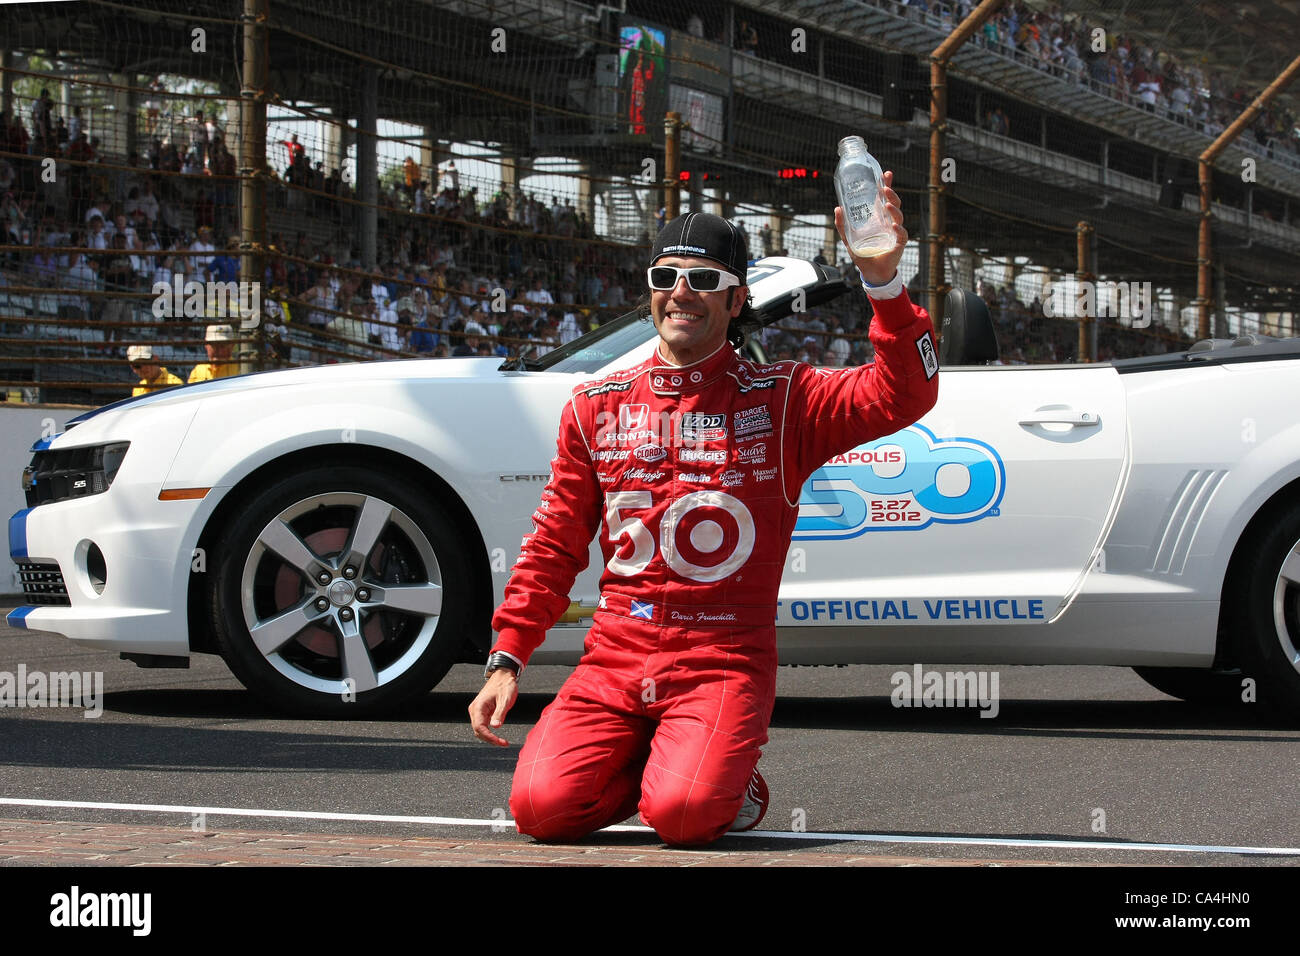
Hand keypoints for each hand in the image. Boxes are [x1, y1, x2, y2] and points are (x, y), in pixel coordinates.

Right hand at [468, 669, 518, 745]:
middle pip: (478, 731)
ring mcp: (478, 711)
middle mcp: (475, 710)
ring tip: (502, 741)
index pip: (479, 728)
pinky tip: (498, 736)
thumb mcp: (505, 700)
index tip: (500, 742)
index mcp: (479, 706)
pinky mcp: (482, 712)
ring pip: (480, 730)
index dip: (489, 737)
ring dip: (489, 737)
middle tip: (503, 743)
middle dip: (490, 739)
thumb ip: (500, 713)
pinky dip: (490, 732)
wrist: (504, 676)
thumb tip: (495, 727)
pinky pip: (483, 726)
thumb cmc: (504, 685)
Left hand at [834, 169, 907, 286]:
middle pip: (894, 203)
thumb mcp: (849, 239)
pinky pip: (901, 234)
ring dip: (893, 209)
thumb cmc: (864, 255)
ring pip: (898, 216)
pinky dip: (898, 229)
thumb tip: (837, 208)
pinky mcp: (899, 243)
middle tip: (885, 188)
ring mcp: (895, 232)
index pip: (884, 198)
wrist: (872, 273)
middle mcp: (889, 222)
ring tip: (886, 204)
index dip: (887, 185)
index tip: (886, 173)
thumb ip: (842, 225)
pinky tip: (893, 225)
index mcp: (879, 219)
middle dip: (891, 194)